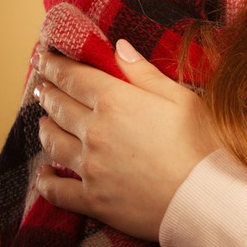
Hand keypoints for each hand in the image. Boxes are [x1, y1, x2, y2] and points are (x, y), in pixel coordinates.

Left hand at [33, 40, 219, 241]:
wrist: (204, 197)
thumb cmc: (201, 144)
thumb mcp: (182, 98)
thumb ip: (145, 73)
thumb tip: (118, 47)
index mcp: (117, 102)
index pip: (75, 77)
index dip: (56, 65)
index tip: (44, 57)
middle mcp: (95, 132)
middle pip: (60, 107)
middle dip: (49, 93)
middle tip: (43, 86)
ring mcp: (90, 167)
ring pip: (53, 143)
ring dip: (45, 129)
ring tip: (44, 122)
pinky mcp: (92, 199)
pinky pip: (56, 190)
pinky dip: (45, 180)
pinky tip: (43, 173)